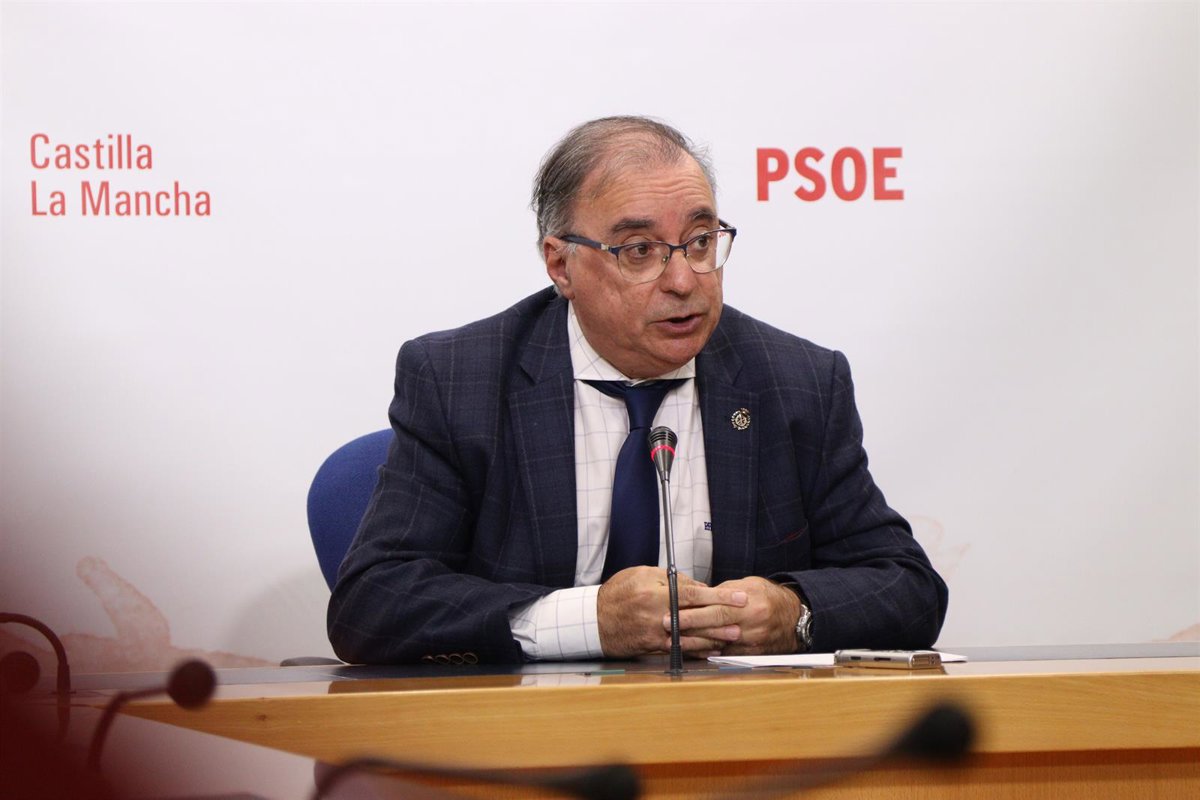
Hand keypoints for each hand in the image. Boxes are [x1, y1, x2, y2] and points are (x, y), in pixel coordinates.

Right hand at [597, 567, 748, 657]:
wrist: (594, 620)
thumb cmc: (618, 593)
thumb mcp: (642, 574)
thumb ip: (672, 579)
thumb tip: (697, 587)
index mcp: (656, 593)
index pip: (696, 594)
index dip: (720, 596)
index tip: (739, 597)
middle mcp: (658, 616)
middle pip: (698, 617)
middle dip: (724, 618)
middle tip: (743, 617)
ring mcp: (656, 635)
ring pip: (692, 636)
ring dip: (715, 637)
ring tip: (734, 636)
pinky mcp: (653, 648)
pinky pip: (680, 649)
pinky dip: (697, 649)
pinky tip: (711, 649)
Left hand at [671, 576, 800, 655]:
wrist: (795, 617)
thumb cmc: (769, 597)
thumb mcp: (748, 584)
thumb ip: (723, 591)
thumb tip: (700, 594)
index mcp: (749, 603)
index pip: (715, 607)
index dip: (692, 611)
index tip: (672, 610)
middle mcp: (750, 624)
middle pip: (712, 626)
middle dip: (686, 626)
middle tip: (665, 625)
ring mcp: (751, 641)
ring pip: (716, 643)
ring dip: (693, 643)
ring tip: (672, 641)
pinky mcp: (751, 654)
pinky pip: (726, 655)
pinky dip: (708, 653)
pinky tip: (692, 651)